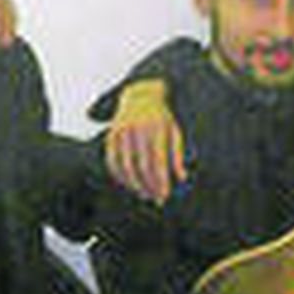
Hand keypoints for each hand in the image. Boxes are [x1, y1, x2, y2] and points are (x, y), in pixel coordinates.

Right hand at [105, 79, 186, 203]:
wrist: (140, 94)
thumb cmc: (162, 117)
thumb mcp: (175, 131)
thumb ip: (178, 155)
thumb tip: (182, 178)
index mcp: (157, 129)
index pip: (157, 162)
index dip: (160, 181)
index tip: (164, 196)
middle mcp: (138, 129)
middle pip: (141, 167)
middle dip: (148, 186)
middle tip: (155, 198)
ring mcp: (122, 131)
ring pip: (125, 166)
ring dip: (133, 184)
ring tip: (143, 193)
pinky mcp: (111, 134)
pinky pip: (112, 160)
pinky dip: (119, 175)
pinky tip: (128, 183)